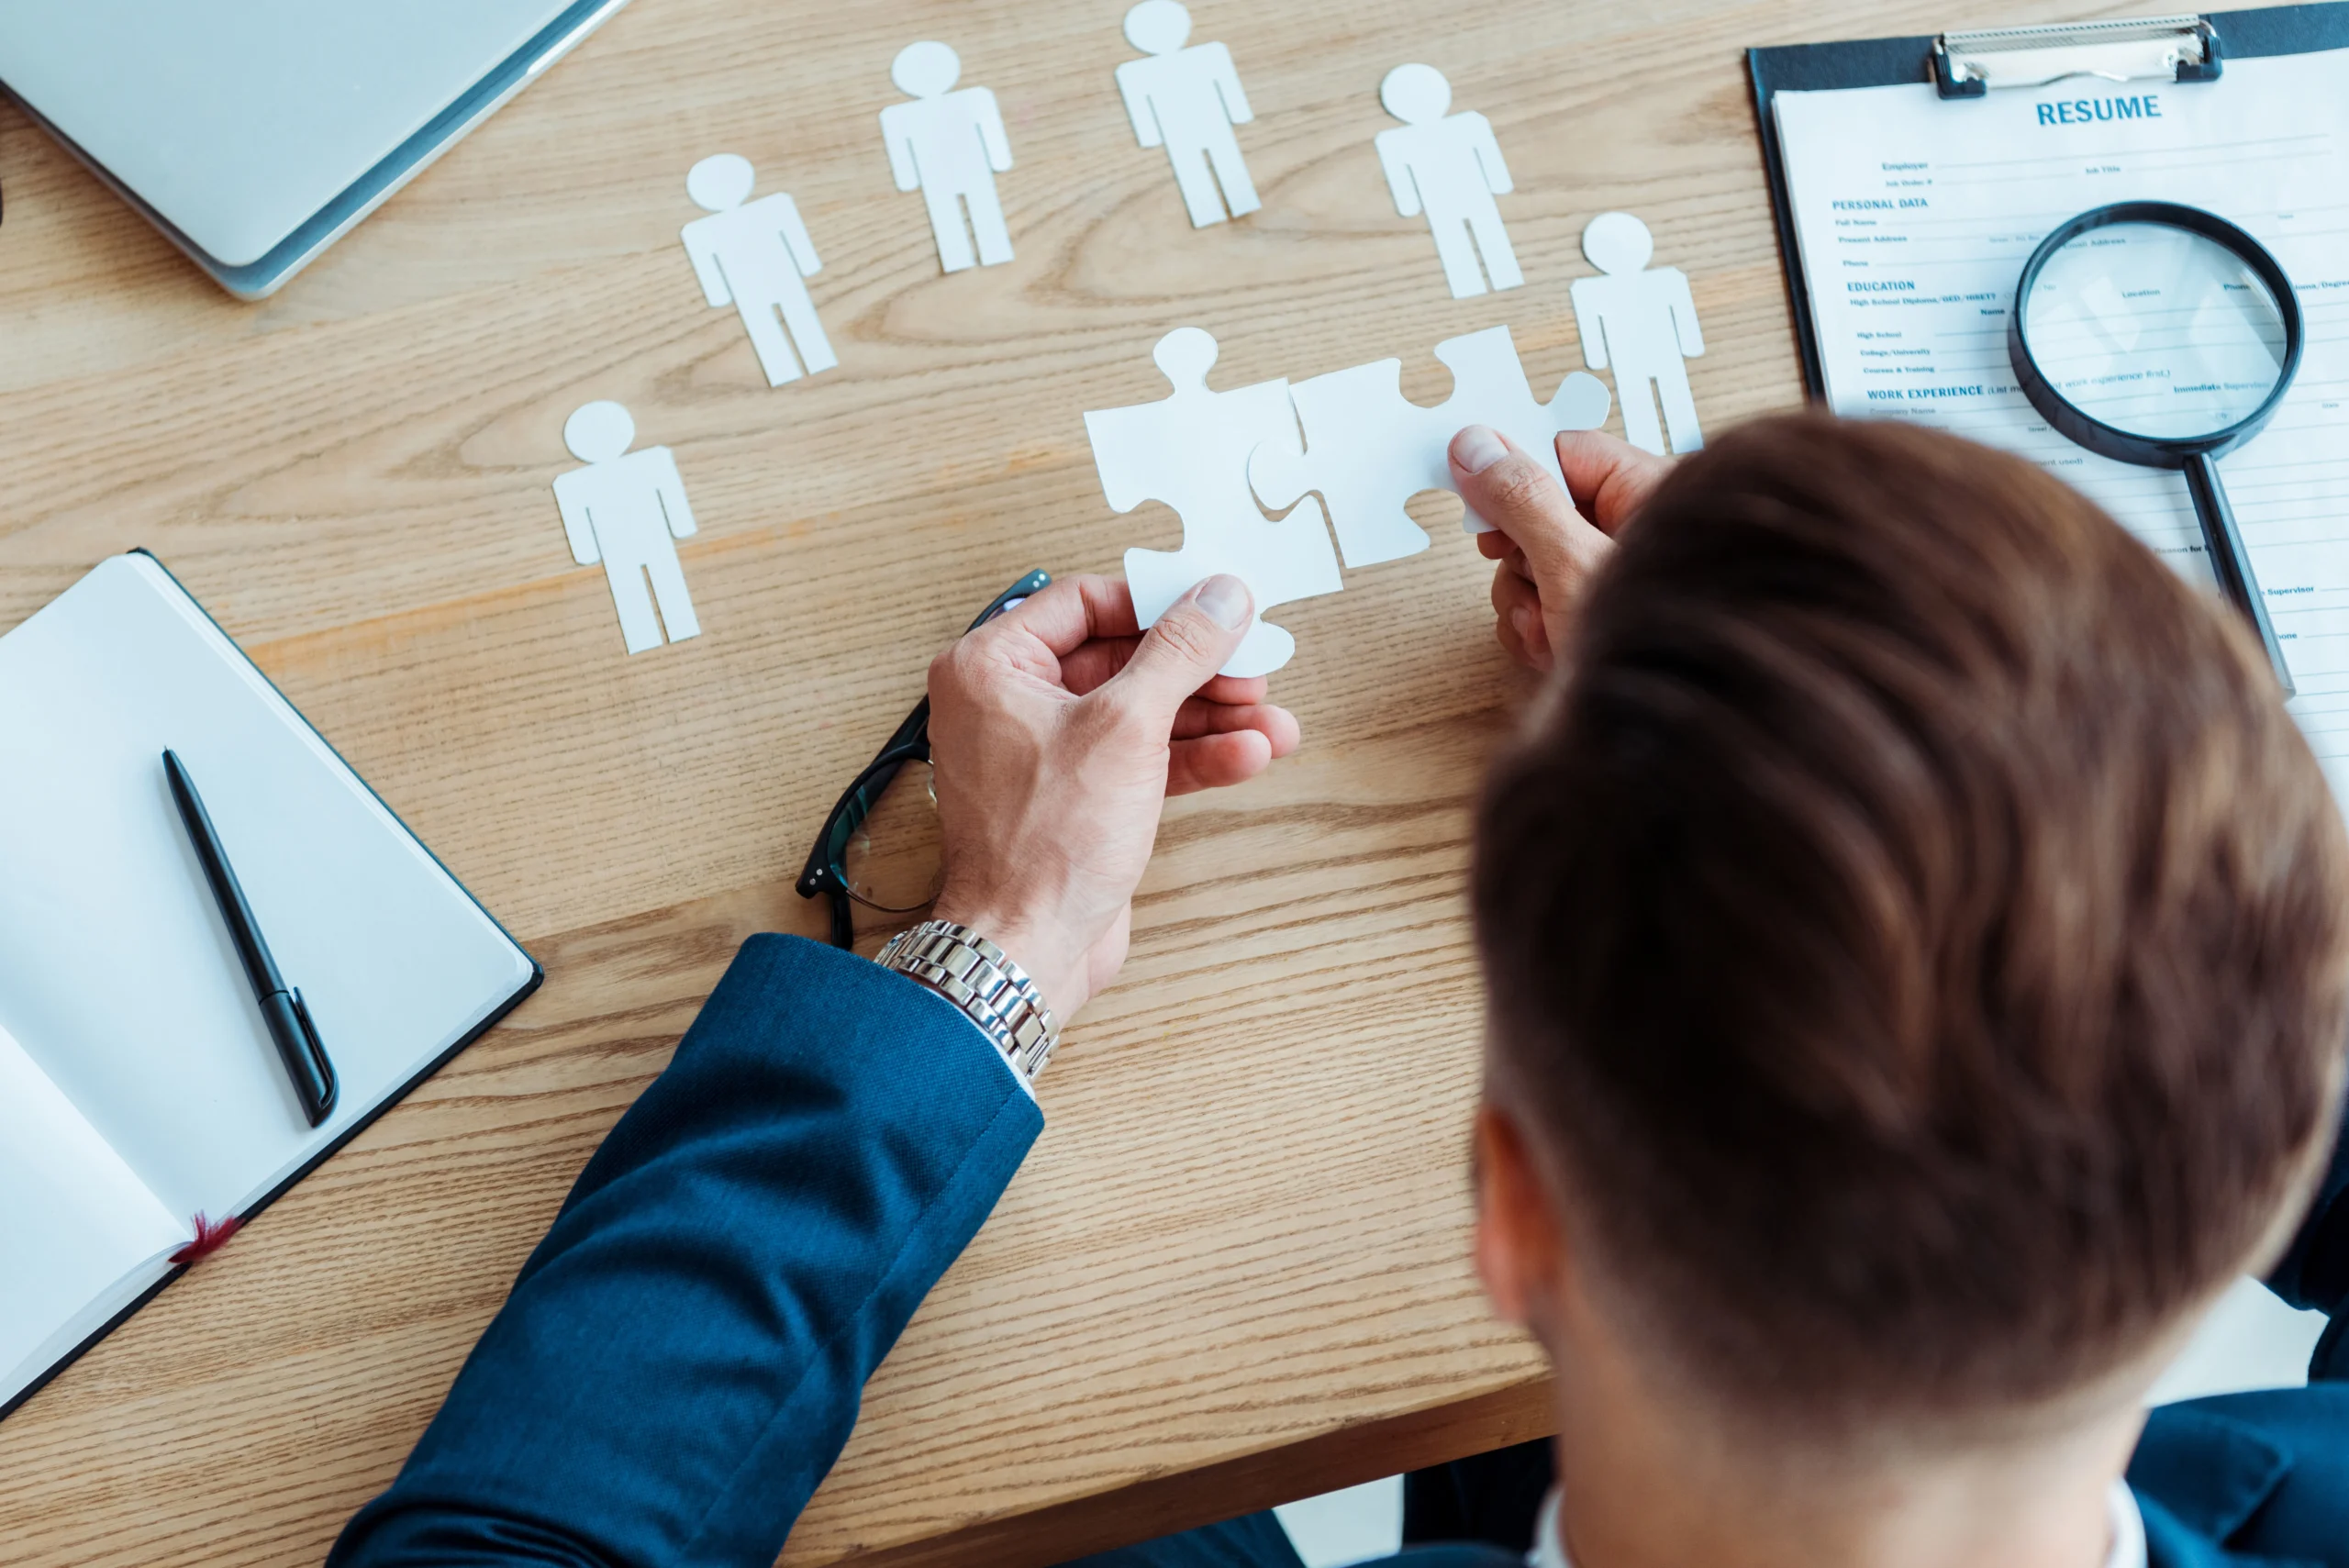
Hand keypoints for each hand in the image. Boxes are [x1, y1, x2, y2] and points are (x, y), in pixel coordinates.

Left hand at [925, 573, 1299, 1021]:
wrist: (1029, 948)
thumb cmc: (1042, 845)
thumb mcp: (1126, 726)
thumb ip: (1178, 652)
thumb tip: (1219, 597)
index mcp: (992, 667)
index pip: (1084, 602)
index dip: (1157, 602)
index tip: (1217, 605)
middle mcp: (1011, 703)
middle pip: (1122, 658)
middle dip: (1198, 668)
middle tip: (1255, 669)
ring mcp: (1048, 754)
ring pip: (1142, 712)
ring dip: (1211, 716)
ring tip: (1273, 723)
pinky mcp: (1080, 800)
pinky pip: (1143, 759)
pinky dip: (1194, 757)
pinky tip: (1248, 755)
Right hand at [1450, 426, 1672, 670]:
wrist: (1666, 747)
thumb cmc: (1659, 652)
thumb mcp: (1575, 564)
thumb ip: (1523, 501)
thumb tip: (1476, 448)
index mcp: (1653, 495)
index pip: (1566, 454)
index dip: (1517, 475)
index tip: (1479, 502)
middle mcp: (1636, 535)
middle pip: (1540, 513)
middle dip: (1521, 557)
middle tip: (1532, 579)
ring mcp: (1614, 582)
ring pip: (1534, 567)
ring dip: (1524, 602)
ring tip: (1553, 630)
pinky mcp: (1598, 622)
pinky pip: (1543, 607)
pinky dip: (1536, 632)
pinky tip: (1556, 654)